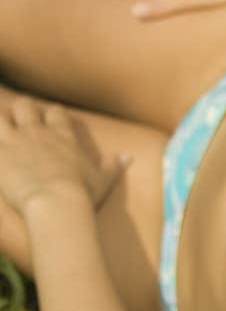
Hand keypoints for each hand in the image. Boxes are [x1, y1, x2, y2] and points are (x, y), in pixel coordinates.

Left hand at [0, 102, 130, 214]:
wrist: (56, 202)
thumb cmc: (82, 193)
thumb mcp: (103, 179)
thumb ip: (114, 165)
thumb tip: (128, 156)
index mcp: (64, 135)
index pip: (56, 112)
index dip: (52, 113)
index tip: (52, 116)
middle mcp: (38, 132)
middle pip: (26, 107)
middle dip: (23, 111)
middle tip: (22, 119)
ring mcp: (15, 140)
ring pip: (2, 115)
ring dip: (1, 120)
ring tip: (2, 128)